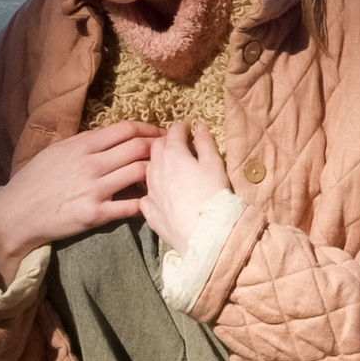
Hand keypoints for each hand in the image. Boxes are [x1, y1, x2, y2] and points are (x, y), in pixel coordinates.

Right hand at [0, 124, 153, 281]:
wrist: (16, 213)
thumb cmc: (34, 180)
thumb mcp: (56, 151)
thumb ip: (84, 143)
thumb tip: (110, 136)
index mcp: (81, 145)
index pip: (125, 130)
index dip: (148, 129)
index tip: (159, 134)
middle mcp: (90, 164)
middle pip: (138, 148)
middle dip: (159, 148)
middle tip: (170, 152)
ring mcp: (94, 190)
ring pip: (139, 174)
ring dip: (155, 173)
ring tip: (163, 176)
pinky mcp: (94, 214)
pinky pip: (130, 206)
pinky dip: (144, 202)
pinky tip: (150, 201)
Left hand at [142, 121, 230, 253]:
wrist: (204, 233)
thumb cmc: (213, 195)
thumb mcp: (215, 164)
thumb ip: (206, 144)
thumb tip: (200, 128)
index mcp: (173, 154)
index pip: (174, 132)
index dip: (182, 127)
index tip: (188, 127)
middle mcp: (156, 169)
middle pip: (156, 147)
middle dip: (166, 141)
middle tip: (178, 143)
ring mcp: (150, 191)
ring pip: (148, 169)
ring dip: (157, 163)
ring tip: (169, 166)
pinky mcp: (149, 211)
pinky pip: (145, 195)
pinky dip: (151, 189)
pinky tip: (158, 193)